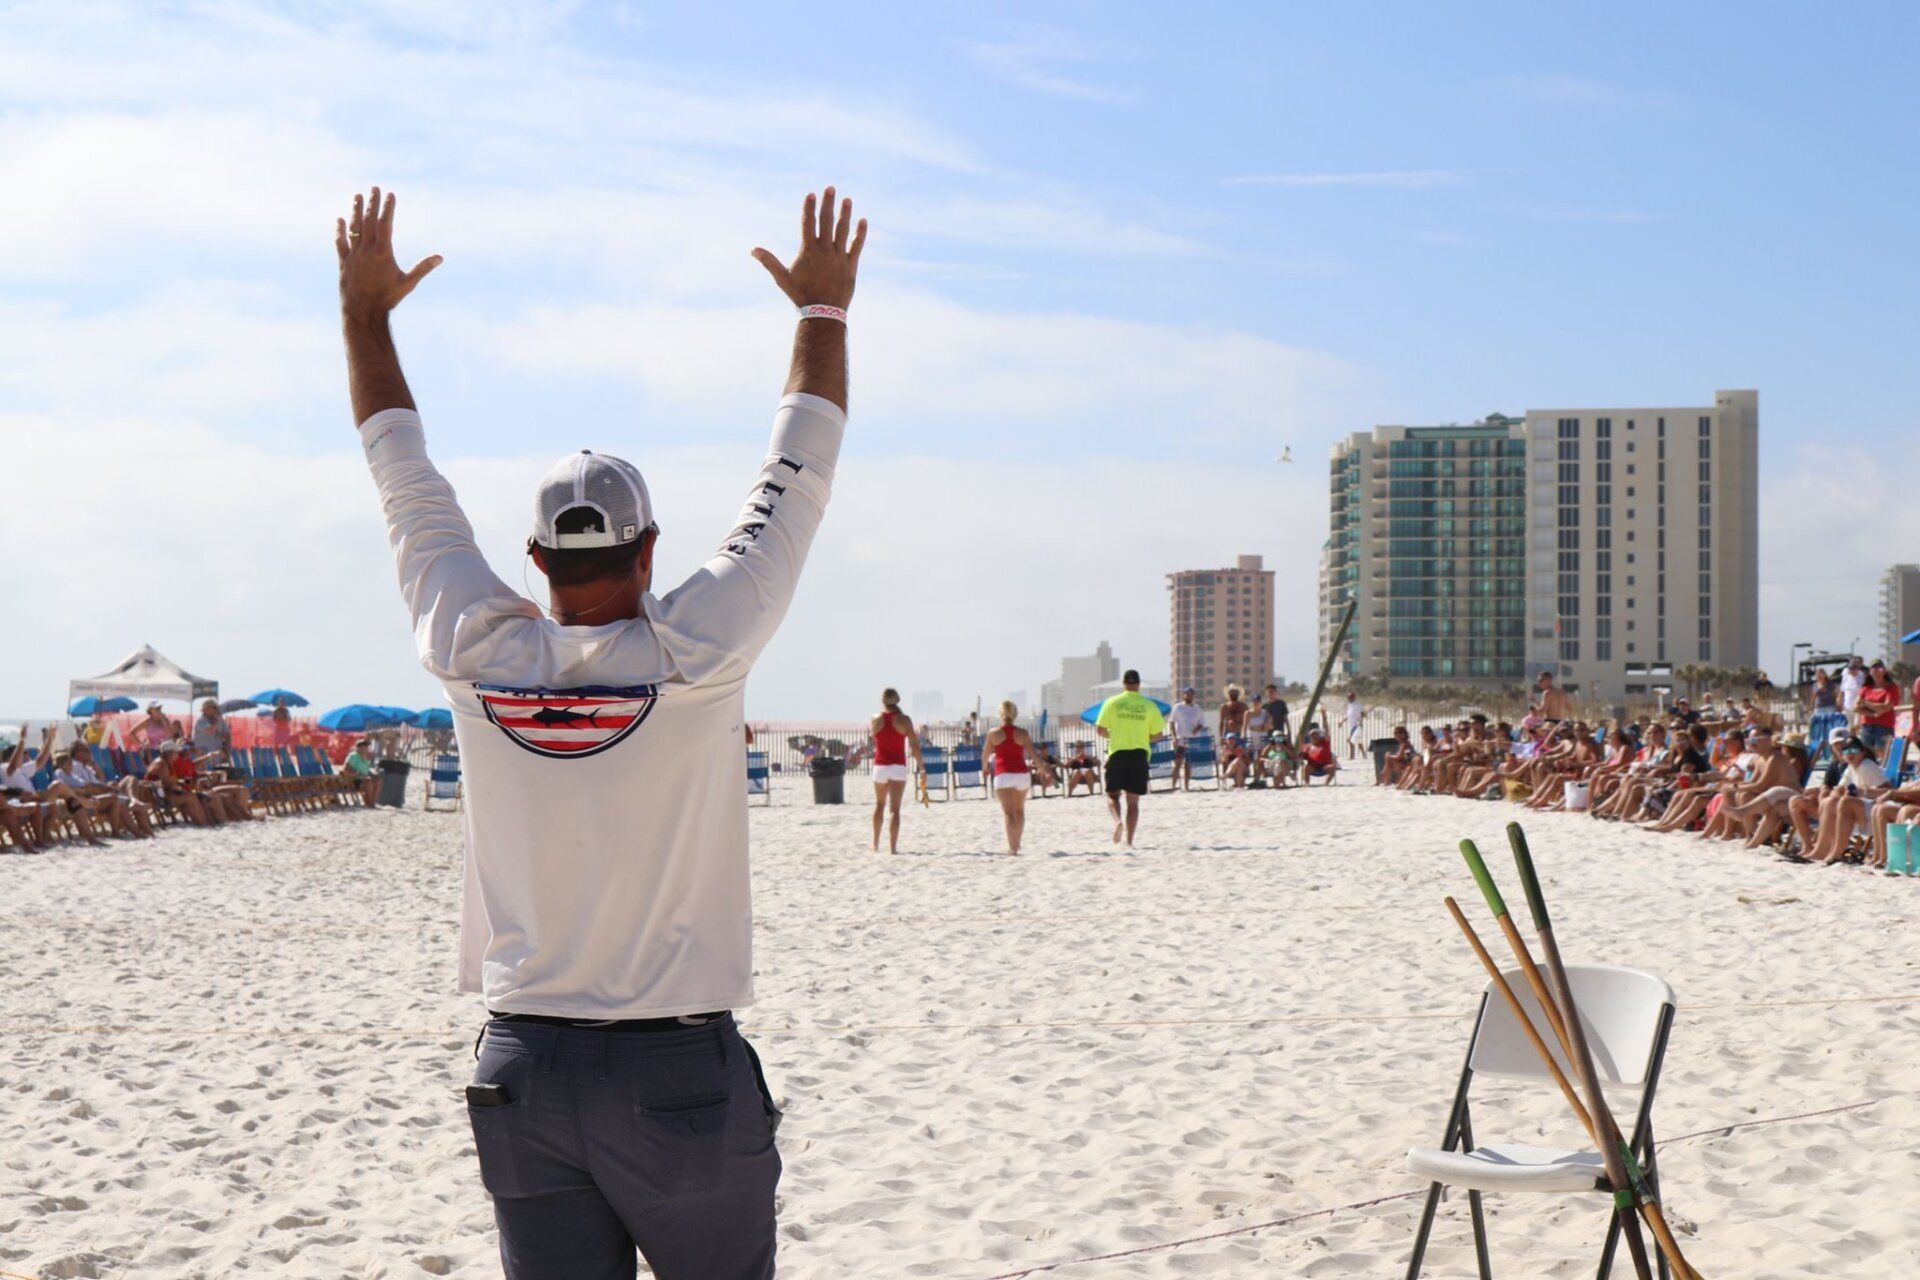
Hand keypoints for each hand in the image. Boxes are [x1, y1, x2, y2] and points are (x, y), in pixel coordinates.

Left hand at [336, 186, 441, 321]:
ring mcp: (354, 255)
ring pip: (354, 228)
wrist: (363, 312)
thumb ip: (423, 268)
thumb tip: (440, 257)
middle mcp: (366, 250)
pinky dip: (341, 230)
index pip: (385, 224)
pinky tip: (341, 220)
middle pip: (369, 221)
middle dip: (372, 203)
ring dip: (356, 211)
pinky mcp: (344, 262)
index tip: (390, 194)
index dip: (388, 208)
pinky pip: (341, 243)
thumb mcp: (408, 283)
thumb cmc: (388, 298)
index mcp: (383, 252)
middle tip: (374, 188)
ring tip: (357, 196)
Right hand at [752, 186, 865, 309]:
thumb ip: (769, 262)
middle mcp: (825, 250)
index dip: (809, 208)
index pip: (808, 223)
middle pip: (827, 221)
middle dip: (828, 203)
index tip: (810, 194)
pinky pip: (857, 245)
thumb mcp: (782, 279)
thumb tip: (753, 249)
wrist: (823, 313)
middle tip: (830, 188)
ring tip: (846, 200)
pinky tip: (863, 221)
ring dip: (845, 214)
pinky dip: (860, 233)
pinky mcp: (851, 265)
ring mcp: (839, 256)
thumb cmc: (801, 296)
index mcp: (808, 251)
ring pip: (843, 230)